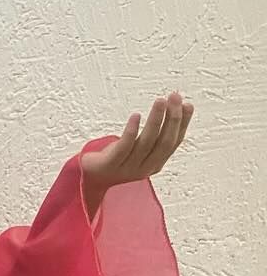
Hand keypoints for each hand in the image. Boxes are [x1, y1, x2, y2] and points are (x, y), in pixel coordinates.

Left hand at [81, 93, 191, 211]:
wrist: (88, 178)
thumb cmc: (115, 158)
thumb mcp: (138, 148)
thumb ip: (153, 135)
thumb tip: (169, 107)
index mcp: (155, 164)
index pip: (174, 143)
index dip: (183, 124)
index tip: (188, 104)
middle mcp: (145, 168)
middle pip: (164, 142)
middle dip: (173, 119)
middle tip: (175, 97)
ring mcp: (128, 167)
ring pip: (147, 142)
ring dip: (156, 120)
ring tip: (160, 101)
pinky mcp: (111, 164)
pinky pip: (124, 147)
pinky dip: (132, 130)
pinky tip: (136, 115)